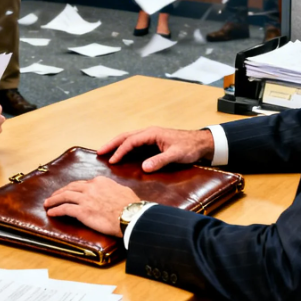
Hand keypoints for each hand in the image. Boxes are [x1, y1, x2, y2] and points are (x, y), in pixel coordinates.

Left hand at [44, 177, 139, 236]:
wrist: (130, 215)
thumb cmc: (131, 205)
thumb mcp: (122, 190)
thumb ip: (112, 188)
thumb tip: (112, 191)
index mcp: (100, 181)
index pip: (82, 183)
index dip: (73, 188)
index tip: (69, 192)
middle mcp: (90, 187)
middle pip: (70, 187)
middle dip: (60, 192)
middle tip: (53, 196)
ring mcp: (85, 199)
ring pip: (64, 196)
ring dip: (54, 200)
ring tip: (47, 203)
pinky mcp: (82, 211)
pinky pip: (65, 209)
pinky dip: (56, 210)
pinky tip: (51, 212)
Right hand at [98, 126, 214, 171]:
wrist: (200, 143)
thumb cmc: (189, 147)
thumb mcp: (176, 155)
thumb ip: (160, 161)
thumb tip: (144, 167)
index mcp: (152, 133)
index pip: (131, 141)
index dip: (120, 151)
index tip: (112, 161)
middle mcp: (149, 132)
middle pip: (126, 136)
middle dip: (112, 143)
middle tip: (99, 152)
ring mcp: (151, 136)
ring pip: (129, 138)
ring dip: (117, 144)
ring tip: (105, 152)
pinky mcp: (153, 141)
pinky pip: (135, 142)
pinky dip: (125, 146)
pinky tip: (121, 153)